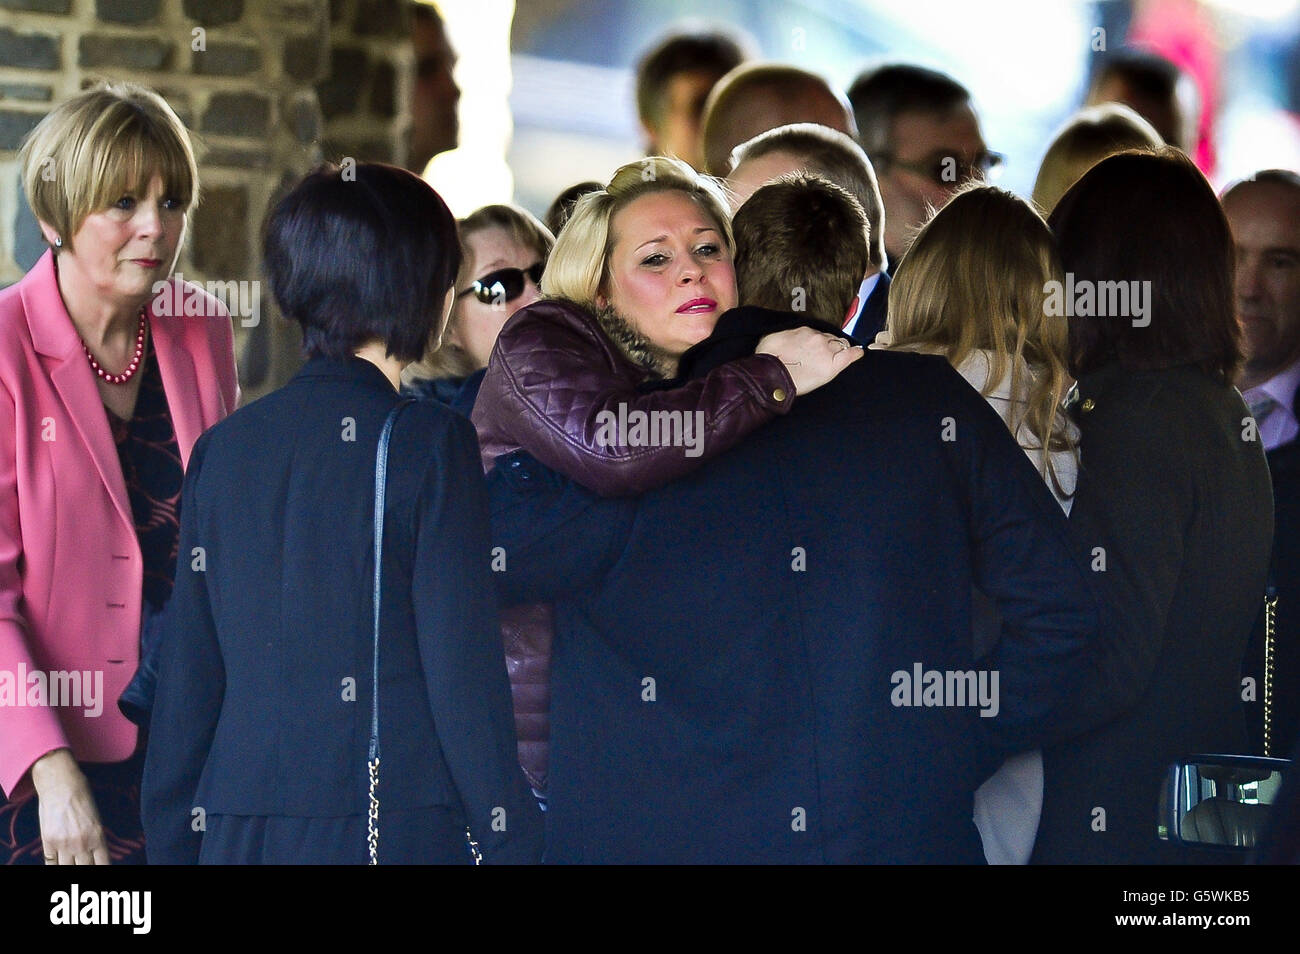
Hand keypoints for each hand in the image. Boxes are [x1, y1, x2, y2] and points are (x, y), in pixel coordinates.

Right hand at [30, 749, 109, 864]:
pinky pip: (50, 863)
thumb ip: (96, 837)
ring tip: (73, 866)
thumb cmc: (82, 795)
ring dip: (70, 869)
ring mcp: (64, 844)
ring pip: (67, 869)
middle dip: (86, 870)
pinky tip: (58, 865)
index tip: (100, 869)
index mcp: (98, 836)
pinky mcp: (48, 842)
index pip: (103, 864)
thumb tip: (95, 852)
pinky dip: (54, 866)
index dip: (102, 869)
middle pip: (85, 869)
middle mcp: (82, 844)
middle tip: (85, 867)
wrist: (61, 784)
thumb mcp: (97, 817)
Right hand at [757, 327, 862, 395]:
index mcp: (804, 331)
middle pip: (831, 339)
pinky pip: (849, 355)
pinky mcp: (831, 365)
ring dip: (839, 351)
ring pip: (840, 346)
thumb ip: (783, 337)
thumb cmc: (766, 360)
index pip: (819, 335)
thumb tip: (784, 341)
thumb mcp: (771, 340)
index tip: (818, 347)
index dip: (820, 342)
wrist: (769, 375)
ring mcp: (825, 350)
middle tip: (824, 357)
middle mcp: (816, 337)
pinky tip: (859, 353)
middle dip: (829, 346)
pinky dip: (855, 354)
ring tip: (839, 357)